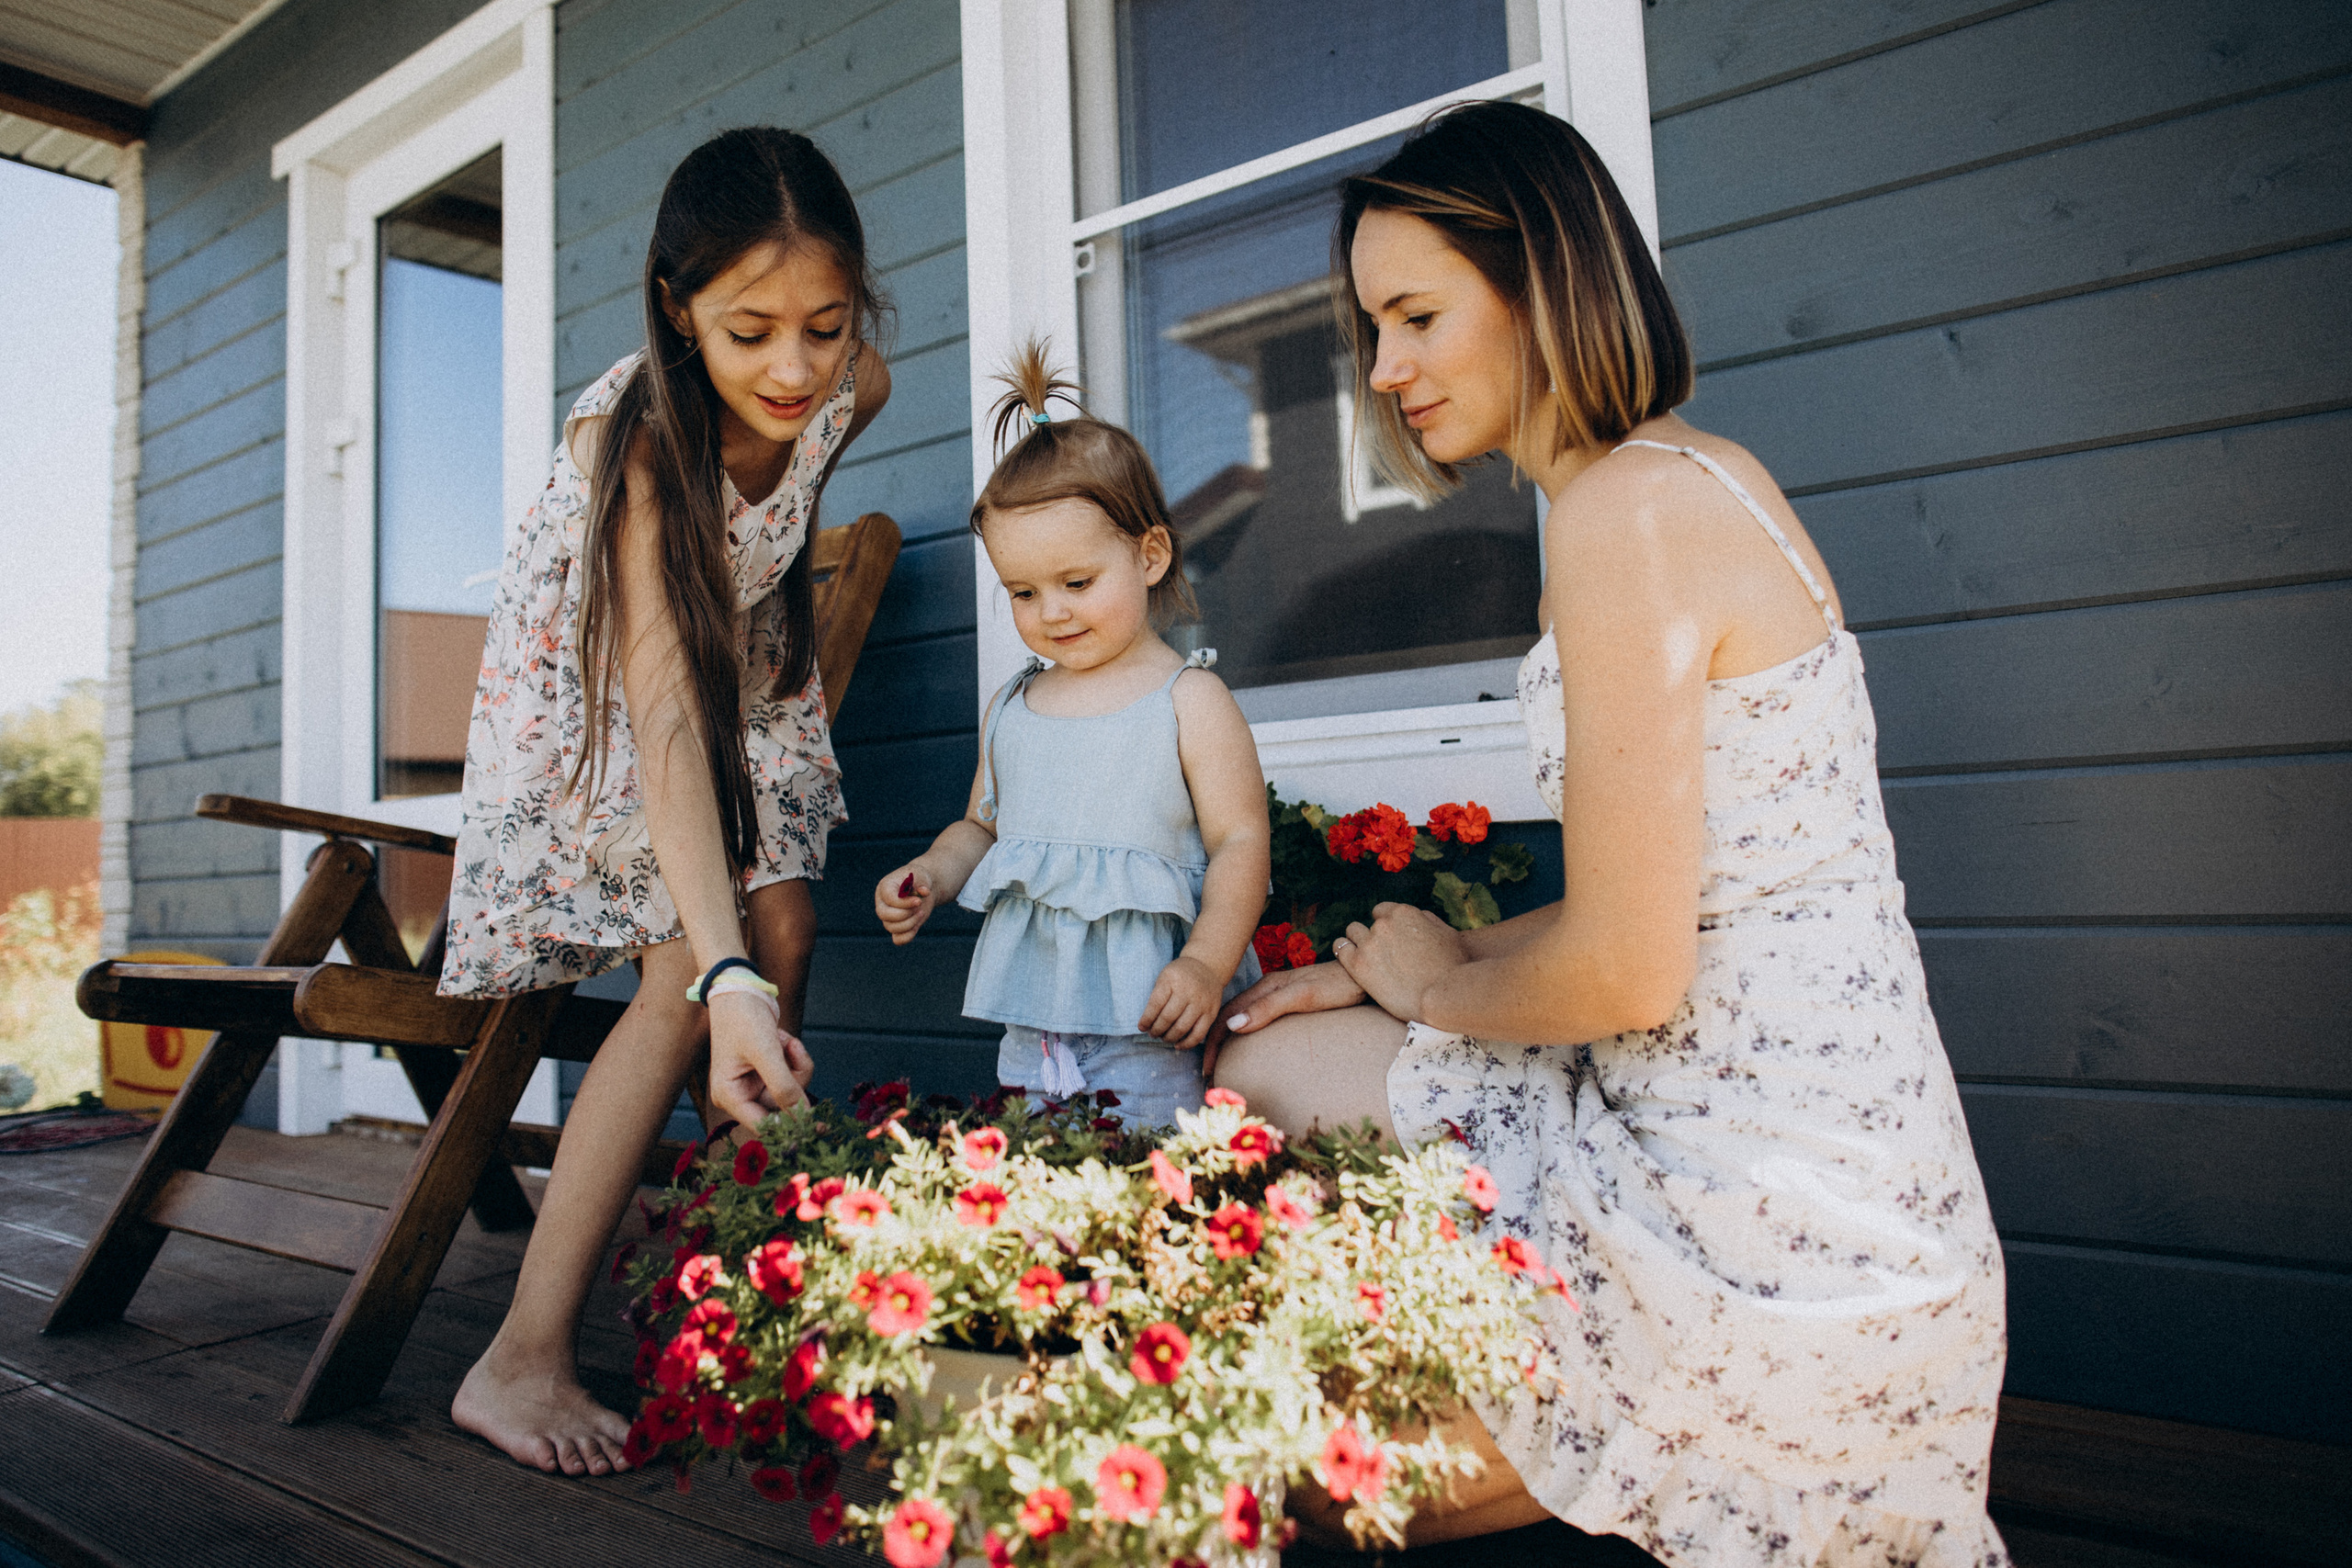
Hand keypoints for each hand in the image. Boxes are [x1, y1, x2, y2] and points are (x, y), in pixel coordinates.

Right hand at [708, 990, 813, 1127]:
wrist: (741, 990)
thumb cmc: (743, 1019)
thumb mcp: (764, 1052)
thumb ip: (783, 1086)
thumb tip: (803, 1116)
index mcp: (730, 1096)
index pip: (764, 1126)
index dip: (791, 1128)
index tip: (820, 1129)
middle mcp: (741, 1094)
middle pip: (782, 1107)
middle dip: (795, 1079)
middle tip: (794, 1051)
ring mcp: (755, 1083)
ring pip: (792, 1090)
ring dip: (796, 1064)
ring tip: (785, 1041)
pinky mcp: (768, 1071)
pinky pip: (792, 1075)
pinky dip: (794, 1057)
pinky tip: (783, 1039)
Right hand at [875, 863, 933, 944]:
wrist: (922, 887)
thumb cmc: (919, 879)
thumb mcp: (922, 875)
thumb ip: (923, 883)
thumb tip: (924, 892)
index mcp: (885, 887)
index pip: (889, 899)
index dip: (904, 903)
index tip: (918, 901)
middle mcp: (882, 904)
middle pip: (884, 915)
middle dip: (905, 913)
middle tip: (919, 906)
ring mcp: (888, 918)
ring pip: (892, 928)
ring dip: (911, 923)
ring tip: (921, 912)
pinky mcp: (897, 928)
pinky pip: (898, 940)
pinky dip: (909, 936)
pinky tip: (917, 924)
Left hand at [1139, 955, 1222, 1047]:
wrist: (1207, 967)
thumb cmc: (1180, 974)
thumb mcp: (1165, 977)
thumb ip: (1157, 996)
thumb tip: (1148, 1023)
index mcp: (1172, 980)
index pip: (1155, 1004)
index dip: (1146, 1019)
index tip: (1142, 1027)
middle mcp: (1188, 991)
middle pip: (1168, 1018)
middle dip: (1156, 1030)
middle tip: (1152, 1033)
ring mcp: (1201, 1003)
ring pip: (1182, 1028)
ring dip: (1169, 1037)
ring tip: (1163, 1037)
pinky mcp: (1211, 1013)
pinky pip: (1198, 1034)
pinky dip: (1186, 1043)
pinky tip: (1177, 1044)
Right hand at [1199, 958, 1367, 1077]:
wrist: (1363, 977)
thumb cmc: (1336, 986)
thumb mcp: (1302, 997)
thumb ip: (1269, 1007)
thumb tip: (1233, 1025)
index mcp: (1265, 987)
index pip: (1228, 1014)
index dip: (1214, 1041)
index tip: (1208, 1067)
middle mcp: (1268, 990)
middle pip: (1231, 1016)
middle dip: (1215, 1043)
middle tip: (1209, 1072)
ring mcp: (1279, 996)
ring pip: (1242, 1018)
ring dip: (1227, 1040)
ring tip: (1222, 1063)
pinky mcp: (1290, 1003)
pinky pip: (1258, 1020)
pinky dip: (1245, 1035)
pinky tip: (1248, 1048)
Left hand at [1331, 901, 1469, 1023]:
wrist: (1443, 997)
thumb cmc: (1453, 969)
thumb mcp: (1448, 935)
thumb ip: (1429, 921)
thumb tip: (1418, 916)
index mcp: (1405, 913)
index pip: (1384, 910)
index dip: (1387, 924)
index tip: (1391, 938)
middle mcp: (1384, 924)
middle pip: (1369, 922)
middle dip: (1374, 934)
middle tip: (1382, 953)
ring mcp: (1369, 943)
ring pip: (1352, 931)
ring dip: (1358, 941)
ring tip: (1366, 956)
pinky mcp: (1358, 964)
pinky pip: (1340, 948)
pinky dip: (1343, 950)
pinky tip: (1350, 959)